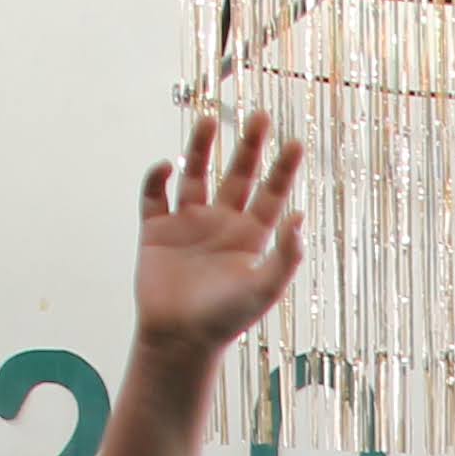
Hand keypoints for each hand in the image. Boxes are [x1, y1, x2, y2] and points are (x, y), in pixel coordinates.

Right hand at [135, 111, 310, 362]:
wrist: (179, 339)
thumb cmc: (225, 319)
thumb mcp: (263, 288)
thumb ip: (285, 255)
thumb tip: (300, 218)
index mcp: (251, 236)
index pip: (271, 194)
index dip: (283, 168)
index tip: (295, 142)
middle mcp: (221, 223)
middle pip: (238, 174)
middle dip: (249, 146)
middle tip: (260, 116)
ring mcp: (188, 224)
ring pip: (195, 174)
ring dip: (200, 148)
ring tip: (208, 120)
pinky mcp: (156, 230)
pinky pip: (154, 196)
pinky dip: (156, 178)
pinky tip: (166, 165)